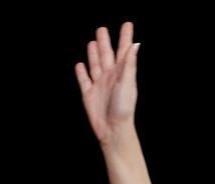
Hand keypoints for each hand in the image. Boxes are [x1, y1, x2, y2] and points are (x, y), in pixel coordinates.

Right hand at [75, 23, 139, 144]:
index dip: (125, 37)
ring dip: (93, 54)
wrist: (112, 128)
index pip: (124, 50)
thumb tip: (135, 45)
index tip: (127, 25)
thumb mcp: (128, 83)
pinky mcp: (88, 94)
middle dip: (104, 42)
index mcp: (122, 72)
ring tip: (92, 43)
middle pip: (106, 55)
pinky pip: (84, 80)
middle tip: (102, 29)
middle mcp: (110, 76)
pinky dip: (81, 72)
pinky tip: (79, 65)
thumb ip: (129, 64)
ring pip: (94, 65)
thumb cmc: (123, 107)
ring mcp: (99, 85)